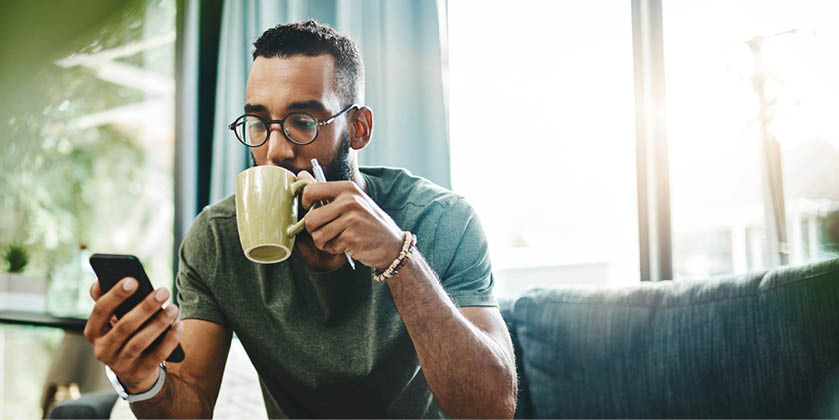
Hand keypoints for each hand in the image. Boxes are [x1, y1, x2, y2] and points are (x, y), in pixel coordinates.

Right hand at [84, 278, 183, 392]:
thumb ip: (107, 300)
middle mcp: (102, 349)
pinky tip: (179, 325)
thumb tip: (100, 281)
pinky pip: (156, 355)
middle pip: (124, 326)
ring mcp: (120, 364)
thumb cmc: (124, 335)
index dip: (115, 295)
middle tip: (163, 291)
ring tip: (174, 308)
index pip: (100, 310)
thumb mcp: (112, 320)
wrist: (134, 371)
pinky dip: (169, 340)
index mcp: (93, 331)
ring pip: (140, 342)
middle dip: (145, 307)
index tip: (133, 280)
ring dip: (159, 323)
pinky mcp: (139, 372)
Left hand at [297, 171, 403, 269]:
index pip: (310, 191)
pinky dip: (334, 249)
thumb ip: (325, 190)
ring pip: (317, 235)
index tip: (312, 211)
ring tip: (339, 238)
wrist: (392, 244)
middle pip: (310, 219)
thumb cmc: (367, 222)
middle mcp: (349, 201)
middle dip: (314, 230)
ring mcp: (352, 219)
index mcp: (347, 188)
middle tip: (327, 231)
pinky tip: (347, 245)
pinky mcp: (352, 238)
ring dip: (324, 242)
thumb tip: (300, 175)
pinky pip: (328, 246)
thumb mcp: (351, 201)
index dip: (304, 205)